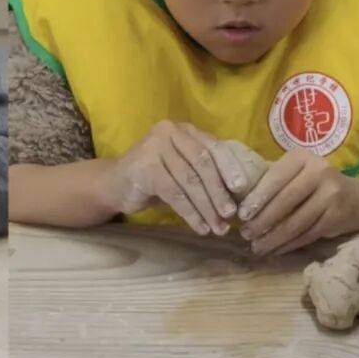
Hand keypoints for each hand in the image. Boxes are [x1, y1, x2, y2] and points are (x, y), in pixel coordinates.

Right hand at [101, 122, 238, 236]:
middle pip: (202, 163)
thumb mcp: (183, 170)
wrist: (116, 183)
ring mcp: (154, 146)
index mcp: (184, 129)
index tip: (242, 188)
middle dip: (219, 191)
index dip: (229, 167)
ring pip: (189, 180)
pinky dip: (190, 213)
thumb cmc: (157, 178)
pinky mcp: (145, 167)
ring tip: (218, 228)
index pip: (212, 146)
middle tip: (231, 216)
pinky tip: (199, 227)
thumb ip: (205, 174)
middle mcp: (169, 131)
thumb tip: (239, 196)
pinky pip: (174, 193)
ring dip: (207, 208)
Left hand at [236, 150, 358, 255]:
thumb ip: (273, 177)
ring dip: (274, 238)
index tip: (242, 215)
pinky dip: (289, 244)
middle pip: (285, 201)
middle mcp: (319, 172)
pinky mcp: (337, 217)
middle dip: (263, 221)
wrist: (358, 199)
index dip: (257, 198)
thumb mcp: (297, 171)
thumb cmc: (316, 183)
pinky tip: (276, 250)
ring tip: (257, 247)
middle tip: (246, 235)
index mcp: (302, 157)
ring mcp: (331, 195)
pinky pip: (307, 234)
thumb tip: (238, 194)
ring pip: (296, 221)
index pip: (275, 178)